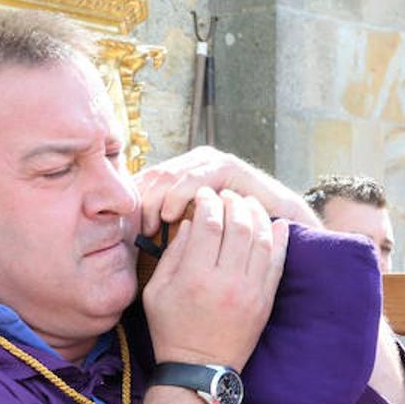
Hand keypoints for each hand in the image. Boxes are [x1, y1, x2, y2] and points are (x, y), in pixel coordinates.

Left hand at [133, 146, 320, 238]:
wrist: (277, 227)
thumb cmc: (233, 240)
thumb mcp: (191, 235)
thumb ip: (166, 231)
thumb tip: (133, 236)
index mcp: (179, 178)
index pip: (144, 186)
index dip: (133, 208)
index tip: (127, 235)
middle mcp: (191, 165)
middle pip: (152, 178)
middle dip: (142, 205)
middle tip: (137, 232)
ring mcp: (209, 162)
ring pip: (169, 176)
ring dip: (157, 201)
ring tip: (153, 226)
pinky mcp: (226, 166)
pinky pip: (195, 176)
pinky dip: (180, 194)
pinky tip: (171, 215)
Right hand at [142, 187, 288, 370]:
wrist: (199, 369)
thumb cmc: (170, 329)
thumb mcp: (155, 291)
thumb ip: (172, 254)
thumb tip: (190, 223)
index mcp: (194, 277)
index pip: (208, 223)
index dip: (207, 202)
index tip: (204, 195)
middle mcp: (225, 281)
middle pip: (237, 225)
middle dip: (233, 202)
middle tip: (227, 195)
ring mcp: (249, 291)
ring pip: (261, 238)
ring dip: (256, 215)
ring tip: (248, 204)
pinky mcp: (264, 301)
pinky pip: (277, 262)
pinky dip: (278, 239)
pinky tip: (275, 224)